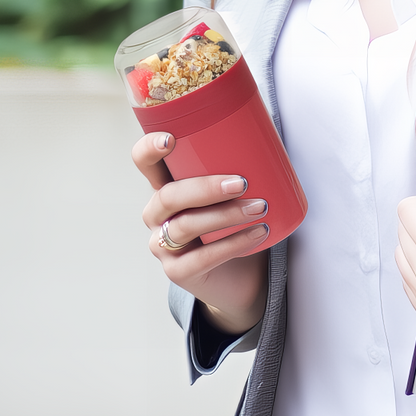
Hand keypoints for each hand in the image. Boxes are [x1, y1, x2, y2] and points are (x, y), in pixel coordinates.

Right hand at [133, 130, 269, 335]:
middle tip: (242, 183)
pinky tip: (258, 233)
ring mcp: (162, 245)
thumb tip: (270, 140)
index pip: (145, 163)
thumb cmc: (233, 223)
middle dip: (205, 188)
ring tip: (260, 208)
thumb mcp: (229, 193)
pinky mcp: (178, 272)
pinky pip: (202, 257)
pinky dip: (233, 243)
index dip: (149, 149)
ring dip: (226, 215)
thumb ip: (236, 168)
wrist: (238, 276)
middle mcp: (157, 215)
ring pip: (185, 226)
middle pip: (168, 196)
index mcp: (166, 187)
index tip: (171, 140)